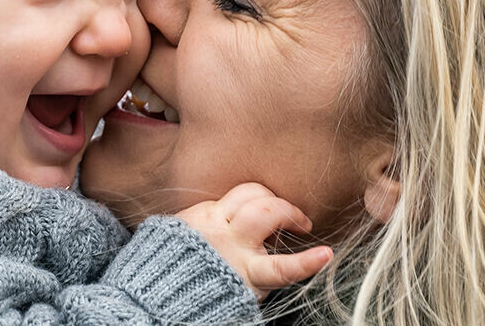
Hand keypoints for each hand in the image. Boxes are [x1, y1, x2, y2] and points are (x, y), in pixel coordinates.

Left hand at [174, 182, 333, 300]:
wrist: (159, 291)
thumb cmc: (207, 289)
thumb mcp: (243, 288)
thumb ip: (261, 269)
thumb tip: (279, 250)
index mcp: (246, 274)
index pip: (282, 268)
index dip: (306, 262)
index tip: (325, 254)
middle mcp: (228, 245)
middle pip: (266, 213)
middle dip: (289, 212)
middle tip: (301, 222)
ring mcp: (209, 224)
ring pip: (248, 193)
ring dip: (268, 197)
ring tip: (275, 208)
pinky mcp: (193, 214)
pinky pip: (222, 197)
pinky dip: (237, 203)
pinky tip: (240, 213)